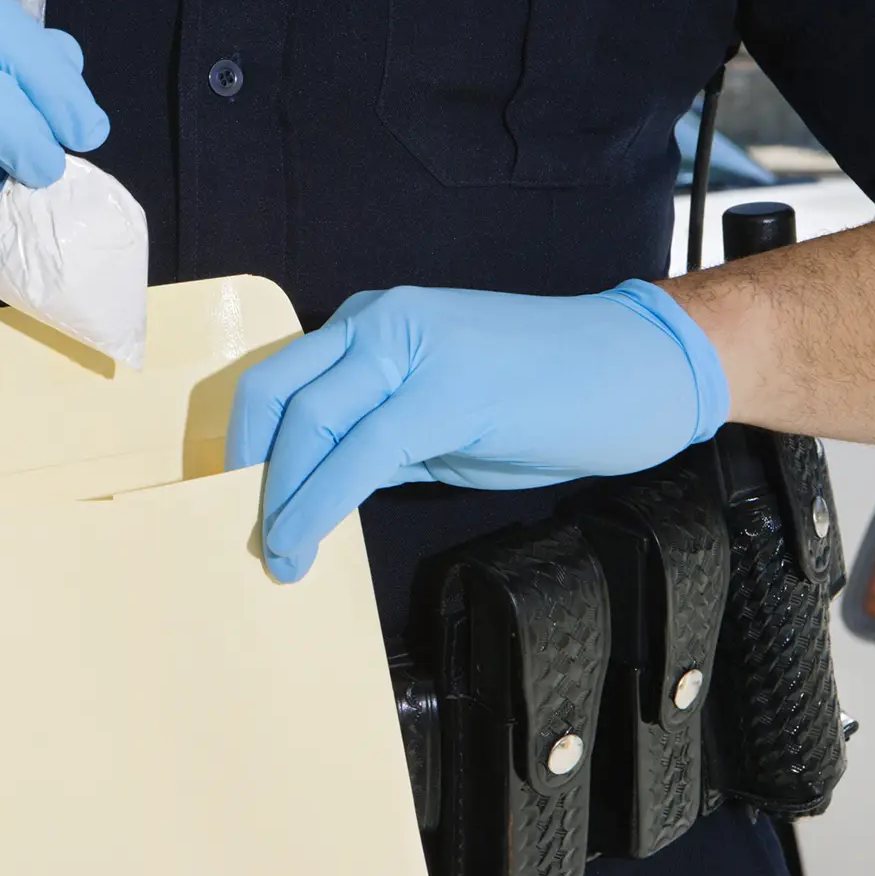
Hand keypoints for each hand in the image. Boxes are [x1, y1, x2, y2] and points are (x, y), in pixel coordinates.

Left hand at [225, 282, 729, 581]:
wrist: (640, 368)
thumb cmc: (547, 394)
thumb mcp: (439, 415)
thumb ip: (377, 439)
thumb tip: (319, 489)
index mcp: (375, 322)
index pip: (281, 380)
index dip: (247, 445)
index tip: (234, 501)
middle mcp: (381, 321)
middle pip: (278, 395)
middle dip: (250, 473)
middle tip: (248, 533)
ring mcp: (414, 349)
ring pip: (311, 422)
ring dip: (281, 497)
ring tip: (278, 554)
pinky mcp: (447, 390)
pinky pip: (361, 452)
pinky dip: (320, 503)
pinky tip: (307, 541)